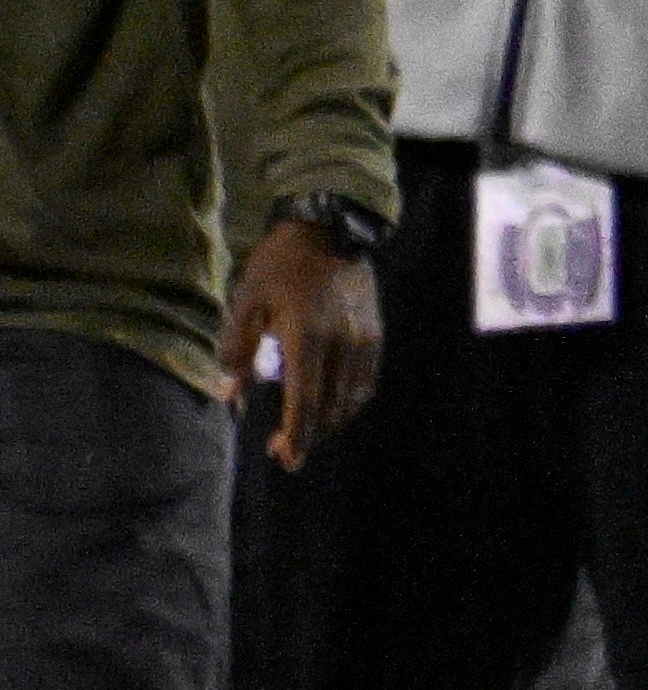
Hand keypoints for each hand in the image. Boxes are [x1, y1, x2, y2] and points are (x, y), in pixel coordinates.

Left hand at [222, 215, 379, 469]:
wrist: (330, 229)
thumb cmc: (280, 265)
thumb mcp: (247, 301)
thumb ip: (237, 350)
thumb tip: (230, 392)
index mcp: (307, 338)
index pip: (304, 401)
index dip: (297, 435)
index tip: (288, 461)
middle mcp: (342, 345)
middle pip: (331, 406)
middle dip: (310, 433)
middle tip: (286, 448)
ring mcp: (364, 340)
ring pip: (353, 397)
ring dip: (331, 420)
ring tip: (309, 428)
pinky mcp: (375, 332)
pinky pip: (366, 379)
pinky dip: (351, 400)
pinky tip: (335, 402)